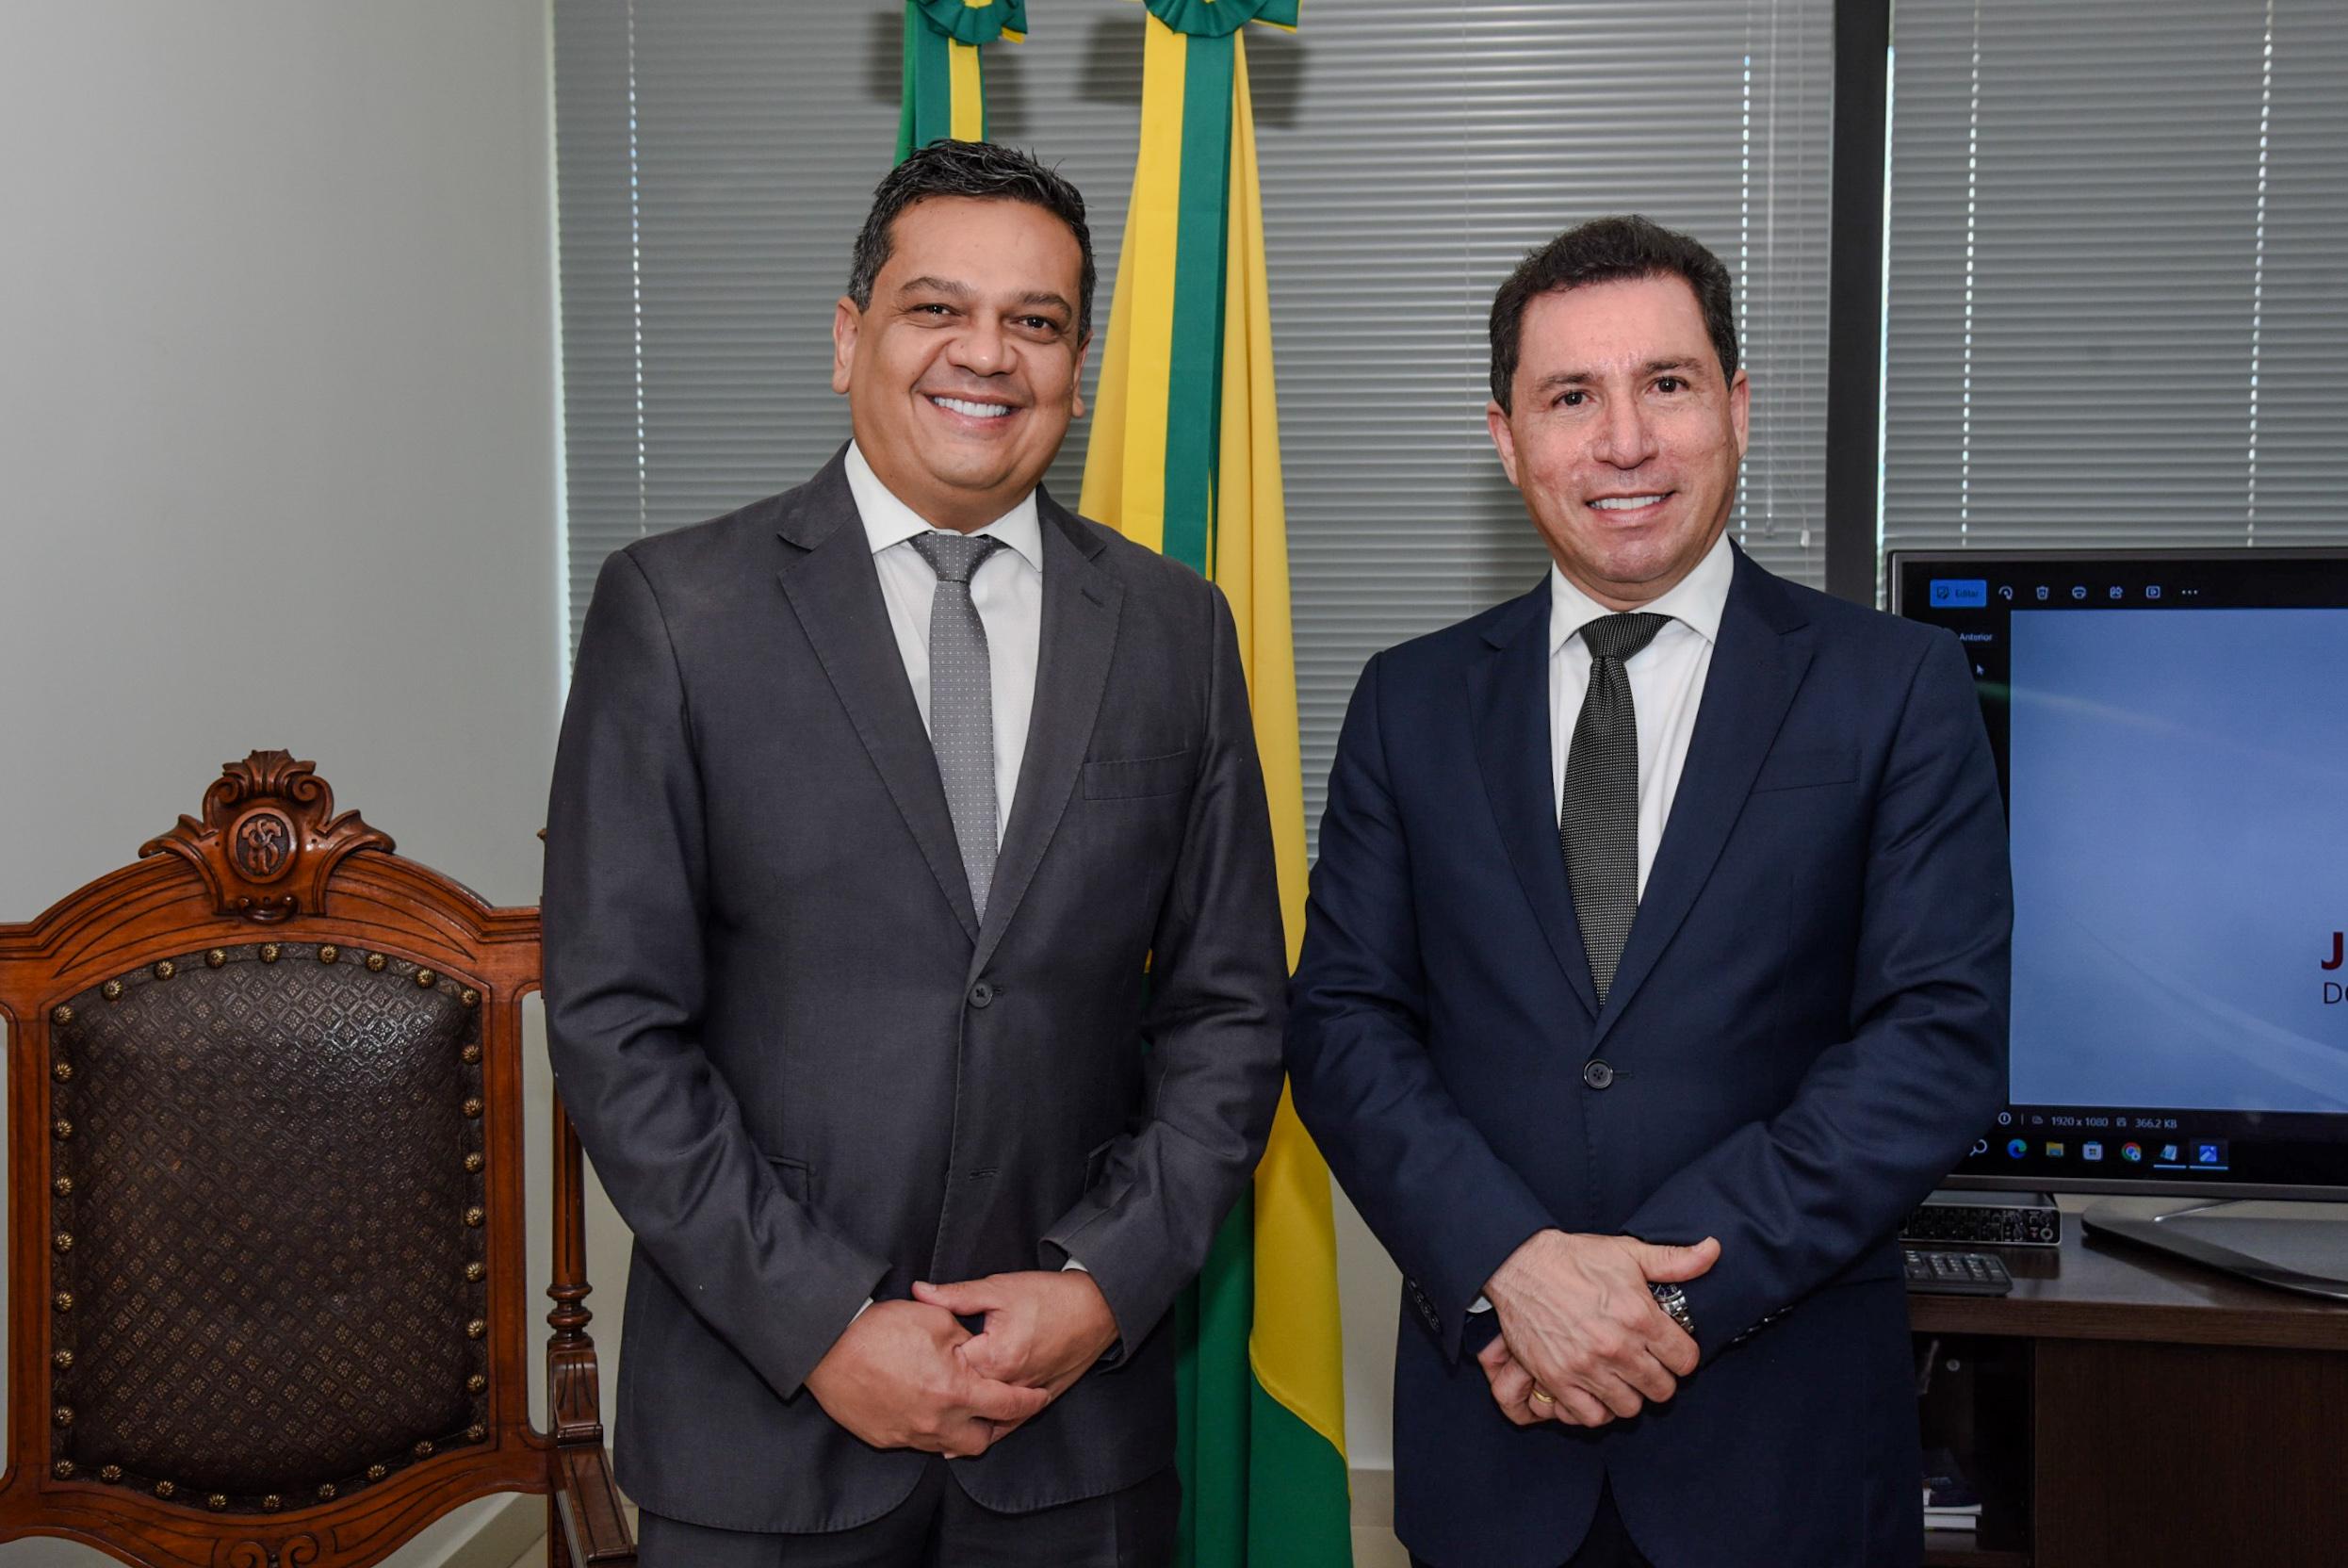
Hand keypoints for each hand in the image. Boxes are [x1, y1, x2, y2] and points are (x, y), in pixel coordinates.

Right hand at [803, 1298, 1050, 1455]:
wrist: (826, 1347)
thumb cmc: (881, 1328)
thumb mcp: (936, 1320)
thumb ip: (966, 1339)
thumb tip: (976, 1350)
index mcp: (956, 1391)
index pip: (1008, 1405)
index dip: (1029, 1401)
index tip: (1039, 1396)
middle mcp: (936, 1421)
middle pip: (980, 1440)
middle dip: (991, 1425)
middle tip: (993, 1405)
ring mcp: (908, 1434)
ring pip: (948, 1446)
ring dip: (958, 1429)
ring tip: (956, 1405)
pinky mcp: (884, 1438)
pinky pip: (916, 1441)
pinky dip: (926, 1428)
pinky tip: (921, 1405)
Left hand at [912, 1271, 1120, 1429]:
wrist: (1097, 1306)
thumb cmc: (1049, 1295)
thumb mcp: (998, 1288)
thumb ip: (956, 1295)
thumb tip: (918, 1292)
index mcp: (995, 1355)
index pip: (948, 1368)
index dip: (927, 1363)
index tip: (911, 1358)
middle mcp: (1009, 1382)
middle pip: (964, 1400)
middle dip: (938, 1398)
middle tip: (908, 1396)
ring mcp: (1026, 1394)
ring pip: (986, 1419)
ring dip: (958, 1424)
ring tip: (926, 1431)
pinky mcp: (1042, 1398)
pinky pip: (1012, 1425)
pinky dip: (989, 1433)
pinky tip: (967, 1444)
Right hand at [1482, 1229, 1719, 1427]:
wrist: (1519, 1265)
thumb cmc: (1575, 1258)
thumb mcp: (1628, 1252)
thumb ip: (1674, 1261)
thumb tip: (1713, 1251)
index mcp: (1639, 1316)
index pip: (1686, 1360)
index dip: (1682, 1356)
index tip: (1671, 1350)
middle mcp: (1617, 1347)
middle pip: (1661, 1389)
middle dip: (1659, 1377)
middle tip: (1647, 1364)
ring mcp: (1586, 1367)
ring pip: (1630, 1407)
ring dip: (1630, 1394)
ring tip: (1622, 1377)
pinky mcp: (1558, 1379)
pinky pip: (1592, 1416)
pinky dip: (1598, 1409)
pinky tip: (1597, 1390)